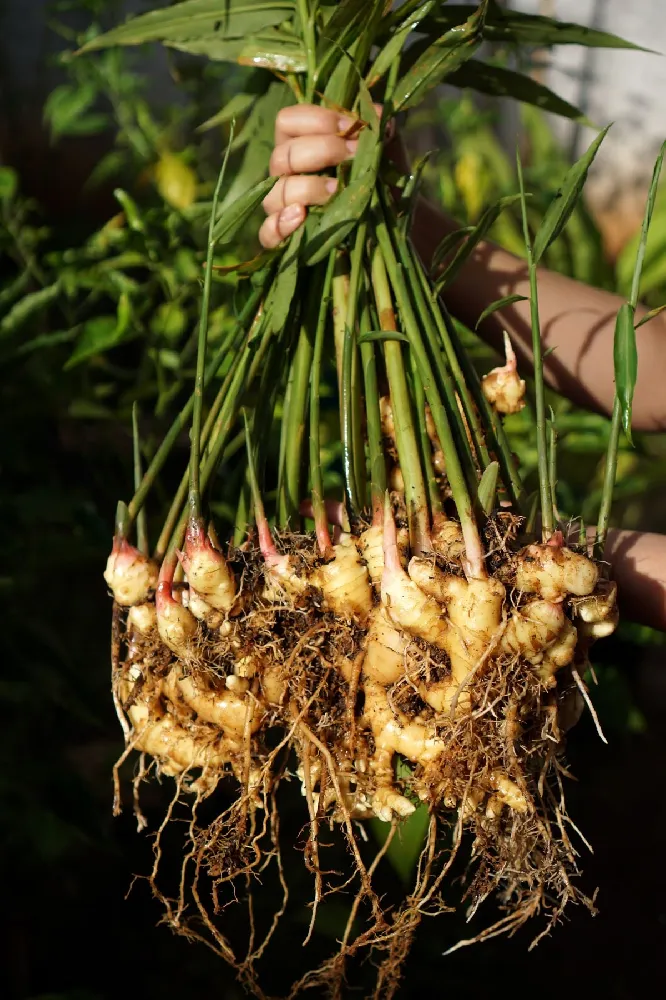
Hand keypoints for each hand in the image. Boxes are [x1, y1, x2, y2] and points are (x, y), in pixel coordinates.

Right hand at [259, 103, 405, 249]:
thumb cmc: (379, 183)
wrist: (388, 226)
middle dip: (322, 151)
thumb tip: (375, 114)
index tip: (350, 127)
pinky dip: (279, 225)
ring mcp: (282, 207)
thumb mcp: (383, 153)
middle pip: (283, 155)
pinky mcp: (284, 238)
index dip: (316, 120)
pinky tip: (300, 217)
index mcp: (300, 146)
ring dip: (308, 187)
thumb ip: (377, 131)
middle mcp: (286, 174)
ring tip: (335, 190)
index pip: (287, 121)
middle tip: (353, 157)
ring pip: (278, 191)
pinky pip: (268, 233)